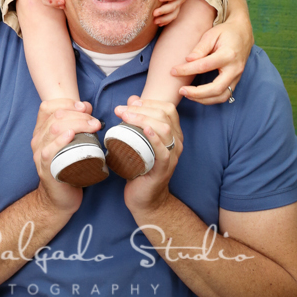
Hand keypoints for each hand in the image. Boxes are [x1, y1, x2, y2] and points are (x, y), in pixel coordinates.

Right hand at [31, 99, 99, 215]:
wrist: (61, 198)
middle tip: (95, 122)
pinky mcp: (45, 168)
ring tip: (93, 127)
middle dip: (78, 114)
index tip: (85, 107)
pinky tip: (72, 135)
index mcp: (42, 131)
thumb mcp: (73, 142)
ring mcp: (39, 154)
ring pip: (54, 129)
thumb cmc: (70, 168)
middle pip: (55, 117)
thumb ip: (77, 123)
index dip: (67, 103)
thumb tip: (86, 106)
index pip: (48, 107)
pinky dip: (60, 140)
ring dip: (77, 124)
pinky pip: (49, 150)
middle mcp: (38, 140)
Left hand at [114, 97, 182, 215]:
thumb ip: (137, 119)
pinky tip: (145, 130)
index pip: (167, 108)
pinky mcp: (164, 169)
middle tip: (120, 110)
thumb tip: (132, 99)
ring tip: (126, 117)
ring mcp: (172, 156)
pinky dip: (154, 138)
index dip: (149, 102)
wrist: (145, 198)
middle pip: (164, 116)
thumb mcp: (139, 140)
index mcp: (173, 133)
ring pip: (164, 129)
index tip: (130, 103)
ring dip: (143, 119)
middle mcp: (176, 143)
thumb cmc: (141, 167)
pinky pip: (163, 151)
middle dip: (141, 109)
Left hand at [153, 0, 199, 25]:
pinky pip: (173, 14)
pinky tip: (159, 23)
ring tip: (155, 21)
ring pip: (174, 13)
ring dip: (165, 18)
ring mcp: (180, 2)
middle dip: (164, 10)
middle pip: (173, 6)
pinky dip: (167, 20)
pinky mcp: (178, 4)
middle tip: (154, 13)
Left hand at [171, 11, 252, 104]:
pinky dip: (210, 99)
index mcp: (228, 54)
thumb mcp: (211, 34)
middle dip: (197, 93)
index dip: (187, 70)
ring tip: (187, 94)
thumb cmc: (225, 32)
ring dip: (203, 99)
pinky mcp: (236, 81)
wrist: (243, 33)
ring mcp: (237, 77)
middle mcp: (235, 69)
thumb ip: (200, 48)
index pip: (204, 66)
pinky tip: (197, 95)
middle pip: (216, 88)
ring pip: (222, 96)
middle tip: (181, 90)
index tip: (173, 71)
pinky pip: (224, 95)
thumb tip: (188, 60)